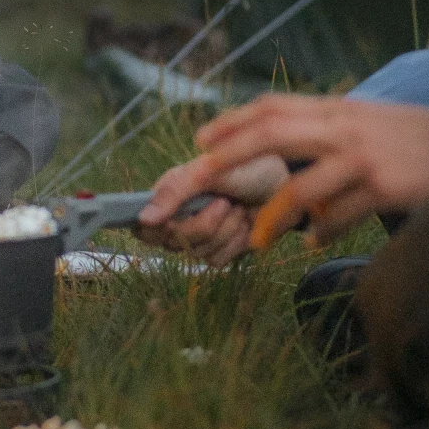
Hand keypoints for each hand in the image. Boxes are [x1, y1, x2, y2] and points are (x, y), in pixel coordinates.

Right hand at [137, 153, 289, 266]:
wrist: (285, 181)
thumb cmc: (247, 167)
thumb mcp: (209, 172)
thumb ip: (174, 192)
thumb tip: (143, 219)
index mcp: (170, 195)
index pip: (143, 225)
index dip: (153, 228)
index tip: (171, 221)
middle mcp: (181, 216)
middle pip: (171, 242)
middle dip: (202, 224)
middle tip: (223, 202)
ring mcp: (202, 235)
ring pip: (196, 253)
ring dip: (224, 231)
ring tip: (238, 207)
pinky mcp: (223, 249)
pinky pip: (217, 261)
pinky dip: (235, 243)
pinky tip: (245, 224)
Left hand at [181, 94, 428, 251]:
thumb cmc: (411, 137)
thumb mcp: (365, 121)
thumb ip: (326, 132)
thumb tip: (287, 162)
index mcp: (336, 108)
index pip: (273, 106)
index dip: (233, 121)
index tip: (201, 141)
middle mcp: (343, 127)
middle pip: (271, 135)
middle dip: (229, 157)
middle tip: (199, 178)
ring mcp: (361, 157)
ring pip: (300, 189)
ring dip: (273, 219)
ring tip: (258, 240)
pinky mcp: (383, 187)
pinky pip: (338, 217)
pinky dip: (322, 233)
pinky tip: (315, 242)